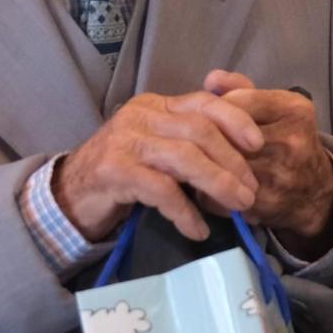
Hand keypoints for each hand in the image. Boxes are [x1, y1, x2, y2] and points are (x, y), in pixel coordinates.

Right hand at [53, 89, 264, 243]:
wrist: (72, 194)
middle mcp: (141, 116)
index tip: (259, 145)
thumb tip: (249, 148)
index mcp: (158, 105)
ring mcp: (125, 141)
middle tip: (252, 191)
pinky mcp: (113, 171)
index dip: (236, 121)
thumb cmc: (128, 171)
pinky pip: (160, 190)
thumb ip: (195, 139)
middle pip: (200, 131)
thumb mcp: (162, 147)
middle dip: (233, 162)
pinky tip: (198, 229)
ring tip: (238, 207)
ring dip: (217, 184)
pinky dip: (184, 211)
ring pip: (184, 158)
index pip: (205, 103)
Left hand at [201, 70, 332, 250]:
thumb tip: (211, 79)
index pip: (239, 101)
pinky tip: (208, 186)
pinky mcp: (265, 202)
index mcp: (294, 110)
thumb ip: (241, 89)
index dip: (216, 110)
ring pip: (221, 163)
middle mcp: (291, 141)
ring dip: (204, 163)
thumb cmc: (287, 140)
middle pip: (228, 134)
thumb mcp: (274, 107)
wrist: (314, 192)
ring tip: (198, 162)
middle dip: (207, 138)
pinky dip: (208, 190)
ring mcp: (279, 174)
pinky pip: (221, 192)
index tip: (210, 117)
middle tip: (196, 142)